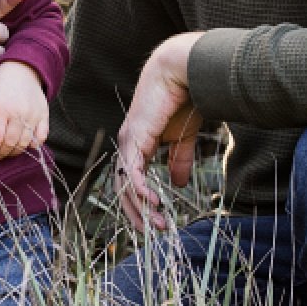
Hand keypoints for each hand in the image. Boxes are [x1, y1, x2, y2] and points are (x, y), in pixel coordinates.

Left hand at [0, 60, 49, 159]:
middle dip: (1, 154)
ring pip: (25, 143)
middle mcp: (19, 112)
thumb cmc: (0, 86)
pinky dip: (33, 145)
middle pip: (10, 143)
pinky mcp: (44, 114)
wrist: (22, 69)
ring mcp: (34, 114)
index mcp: (1, 108)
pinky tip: (24, 144)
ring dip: (15, 152)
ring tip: (7, 151)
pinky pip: (41, 137)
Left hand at [116, 32, 202, 230]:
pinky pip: (132, 172)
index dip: (140, 204)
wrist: (182, 73)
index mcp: (138, 145)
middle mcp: (128, 145)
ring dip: (141, 207)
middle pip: (123, 188)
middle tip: (154, 232)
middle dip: (137, 213)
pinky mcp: (135, 138)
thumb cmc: (183, 100)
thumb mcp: (183, 138)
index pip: (131, 181)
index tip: (156, 222)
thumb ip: (179, 160)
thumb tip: (178, 185)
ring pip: (125, 184)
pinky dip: (141, 189)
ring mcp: (128, 142)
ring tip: (158, 225)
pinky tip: (154, 203)